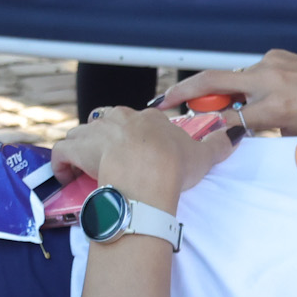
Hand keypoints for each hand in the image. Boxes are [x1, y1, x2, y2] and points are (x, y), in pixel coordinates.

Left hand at [51, 102, 228, 212]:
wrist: (148, 172)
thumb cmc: (175, 166)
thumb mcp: (203, 155)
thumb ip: (218, 144)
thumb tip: (236, 133)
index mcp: (148, 119)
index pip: (136, 121)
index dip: (134, 138)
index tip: (136, 155)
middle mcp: (120, 119)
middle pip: (106, 123)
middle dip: (104, 140)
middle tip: (109, 163)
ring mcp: (97, 133)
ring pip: (81, 134)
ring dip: (81, 150)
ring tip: (85, 170)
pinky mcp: (78, 149)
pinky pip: (62, 151)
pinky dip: (61, 163)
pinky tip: (66, 176)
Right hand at [157, 51, 296, 138]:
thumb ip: (265, 134)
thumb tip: (235, 133)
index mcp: (276, 108)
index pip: (224, 120)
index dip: (202, 129)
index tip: (182, 134)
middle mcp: (270, 80)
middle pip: (212, 81)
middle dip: (183, 92)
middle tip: (162, 103)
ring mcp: (274, 63)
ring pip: (233, 77)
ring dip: (218, 90)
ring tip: (203, 107)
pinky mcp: (279, 55)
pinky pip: (251, 72)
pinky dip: (242, 85)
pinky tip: (246, 98)